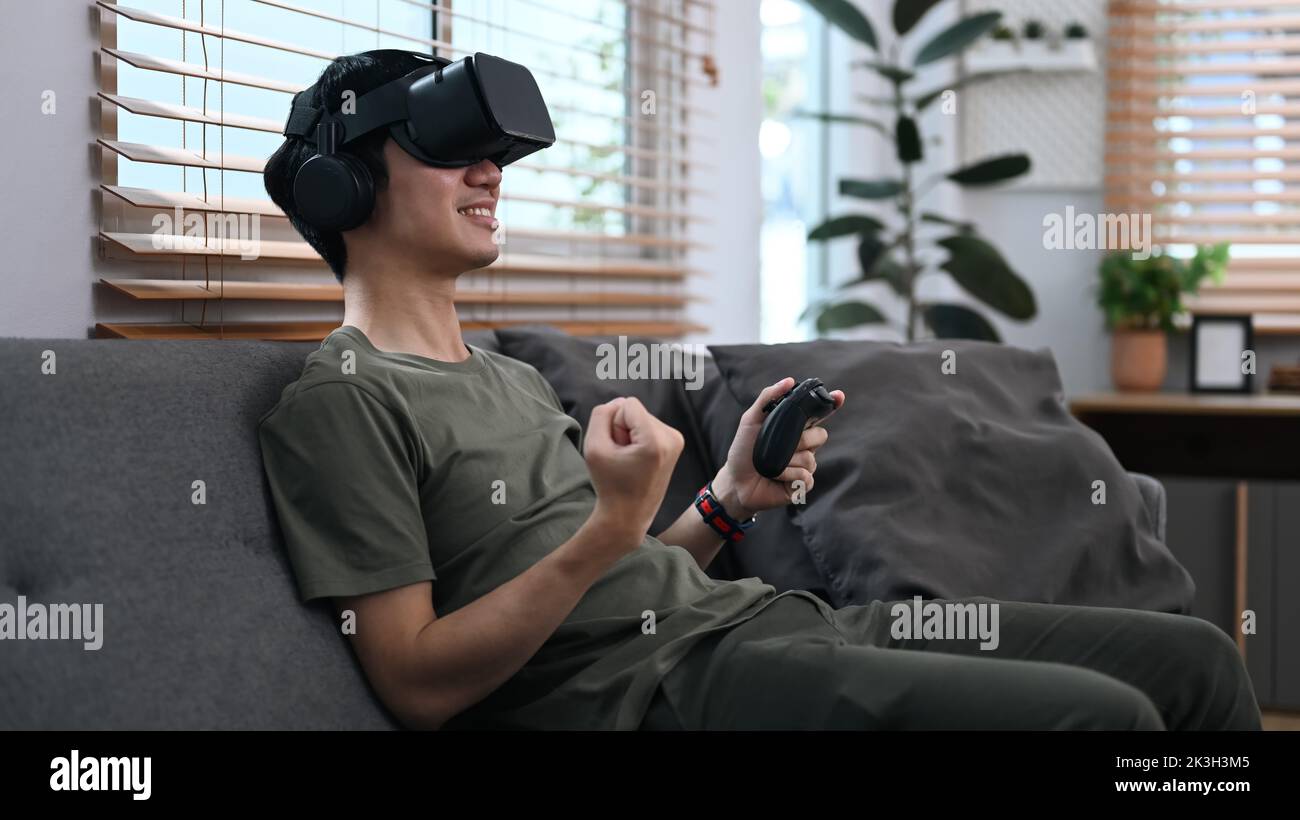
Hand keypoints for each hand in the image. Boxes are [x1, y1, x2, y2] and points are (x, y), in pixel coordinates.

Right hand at [582, 397, 684, 555]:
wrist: (628, 516)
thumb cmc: (609, 484)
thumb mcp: (593, 447)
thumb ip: (601, 415)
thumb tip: (619, 403)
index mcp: (656, 440)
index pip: (627, 404)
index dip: (614, 425)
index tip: (617, 450)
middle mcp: (672, 438)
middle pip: (635, 411)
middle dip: (623, 430)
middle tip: (623, 459)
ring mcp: (676, 441)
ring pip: (641, 418)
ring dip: (630, 436)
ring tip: (630, 461)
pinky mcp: (675, 444)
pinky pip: (648, 426)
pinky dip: (639, 440)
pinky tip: (637, 460)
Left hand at [714, 377, 845, 516]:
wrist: (736, 482)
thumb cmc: (743, 451)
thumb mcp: (750, 420)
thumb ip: (768, 397)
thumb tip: (790, 380)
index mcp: (794, 428)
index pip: (819, 414)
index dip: (832, 404)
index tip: (838, 396)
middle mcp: (803, 446)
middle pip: (821, 435)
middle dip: (803, 439)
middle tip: (783, 445)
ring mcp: (804, 465)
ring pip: (811, 458)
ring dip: (788, 461)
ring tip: (772, 464)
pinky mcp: (803, 484)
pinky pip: (806, 476)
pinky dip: (789, 476)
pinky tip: (777, 477)